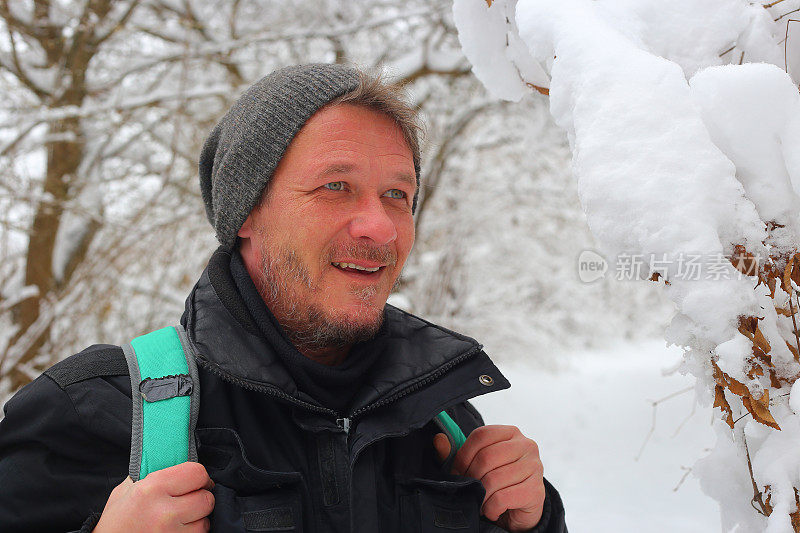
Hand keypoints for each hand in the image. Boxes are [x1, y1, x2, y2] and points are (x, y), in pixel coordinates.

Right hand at [93, 462, 214, 532]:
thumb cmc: (115, 522)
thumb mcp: (125, 491)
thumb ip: (150, 475)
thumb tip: (173, 460)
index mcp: (151, 489)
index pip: (196, 473)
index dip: (200, 476)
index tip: (196, 480)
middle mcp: (164, 512)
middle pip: (206, 499)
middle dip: (201, 498)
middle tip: (190, 500)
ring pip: (205, 522)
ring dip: (198, 519)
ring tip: (181, 518)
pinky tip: (178, 530)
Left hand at [434, 425, 544, 531]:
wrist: (519, 509)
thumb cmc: (496, 482)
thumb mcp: (475, 465)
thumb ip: (456, 453)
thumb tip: (439, 440)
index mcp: (510, 433)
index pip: (481, 436)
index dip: (464, 456)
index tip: (457, 473)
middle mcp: (526, 445)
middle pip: (487, 457)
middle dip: (472, 478)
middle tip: (469, 490)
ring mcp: (535, 467)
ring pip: (494, 479)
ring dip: (481, 496)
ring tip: (480, 501)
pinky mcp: (537, 491)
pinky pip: (503, 498)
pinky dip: (491, 508)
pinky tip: (492, 510)